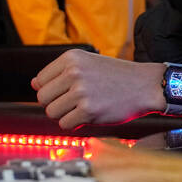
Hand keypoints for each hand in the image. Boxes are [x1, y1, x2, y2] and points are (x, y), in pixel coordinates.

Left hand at [32, 49, 165, 128]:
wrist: (147, 86)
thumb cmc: (117, 76)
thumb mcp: (89, 63)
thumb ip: (61, 72)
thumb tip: (34, 84)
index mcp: (71, 58)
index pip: (40, 81)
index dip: (52, 91)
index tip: (68, 92)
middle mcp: (74, 72)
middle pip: (42, 98)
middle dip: (56, 104)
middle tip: (75, 103)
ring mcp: (81, 92)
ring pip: (52, 113)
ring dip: (65, 115)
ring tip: (83, 108)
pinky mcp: (89, 111)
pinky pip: (65, 124)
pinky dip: (75, 124)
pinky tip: (90, 115)